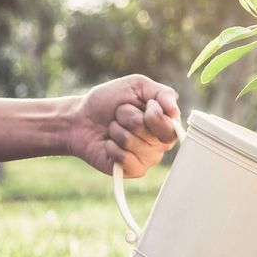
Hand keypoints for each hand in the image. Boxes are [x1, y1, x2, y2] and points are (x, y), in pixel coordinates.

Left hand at [66, 75, 180, 176]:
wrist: (80, 118)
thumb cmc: (109, 101)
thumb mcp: (137, 85)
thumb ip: (162, 93)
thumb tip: (175, 110)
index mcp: (167, 123)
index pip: (169, 125)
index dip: (152, 113)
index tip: (142, 104)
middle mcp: (161, 143)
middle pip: (149, 133)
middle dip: (128, 117)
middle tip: (120, 116)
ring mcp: (148, 159)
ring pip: (132, 143)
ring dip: (116, 130)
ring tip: (113, 129)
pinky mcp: (133, 170)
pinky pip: (124, 159)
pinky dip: (111, 147)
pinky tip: (108, 144)